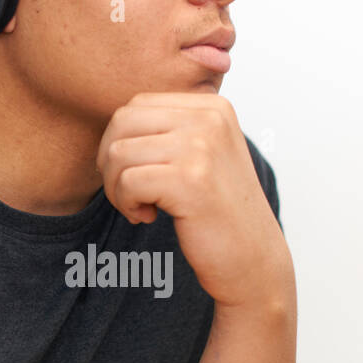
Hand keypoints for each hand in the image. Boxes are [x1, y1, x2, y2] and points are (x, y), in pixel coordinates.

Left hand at [96, 92, 290, 309]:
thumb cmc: (218, 212)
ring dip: (116, 188)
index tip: (135, 173)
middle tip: (127, 193)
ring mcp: (201, 147)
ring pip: (118, 153)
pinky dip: (126, 204)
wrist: (252, 258)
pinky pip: (127, 182)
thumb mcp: (201, 154)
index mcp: (211, 106)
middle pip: (122, 122)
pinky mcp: (190, 180)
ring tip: (140, 207)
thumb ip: (168, 130)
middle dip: (110, 162)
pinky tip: (147, 216)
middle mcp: (209, 118)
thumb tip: (113, 124)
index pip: (137, 104)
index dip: (120, 141)